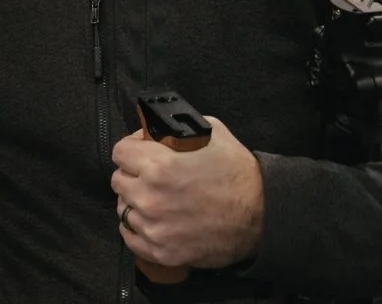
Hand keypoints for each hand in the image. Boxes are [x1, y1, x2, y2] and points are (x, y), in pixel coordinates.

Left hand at [111, 117, 262, 268]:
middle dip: (133, 175)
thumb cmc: (238, 173)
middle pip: (119, 181)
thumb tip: (154, 132)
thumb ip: (176, 130)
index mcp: (158, 166)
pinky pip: (130, 237)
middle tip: (151, 176)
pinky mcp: (162, 252)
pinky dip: (137, 229)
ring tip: (156, 200)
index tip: (141, 152)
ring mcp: (154, 228)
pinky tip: (153, 221)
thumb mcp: (210, 133)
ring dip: (136, 202)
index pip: (120, 152)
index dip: (131, 149)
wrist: (262, 215)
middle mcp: (150, 198)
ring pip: (123, 209)